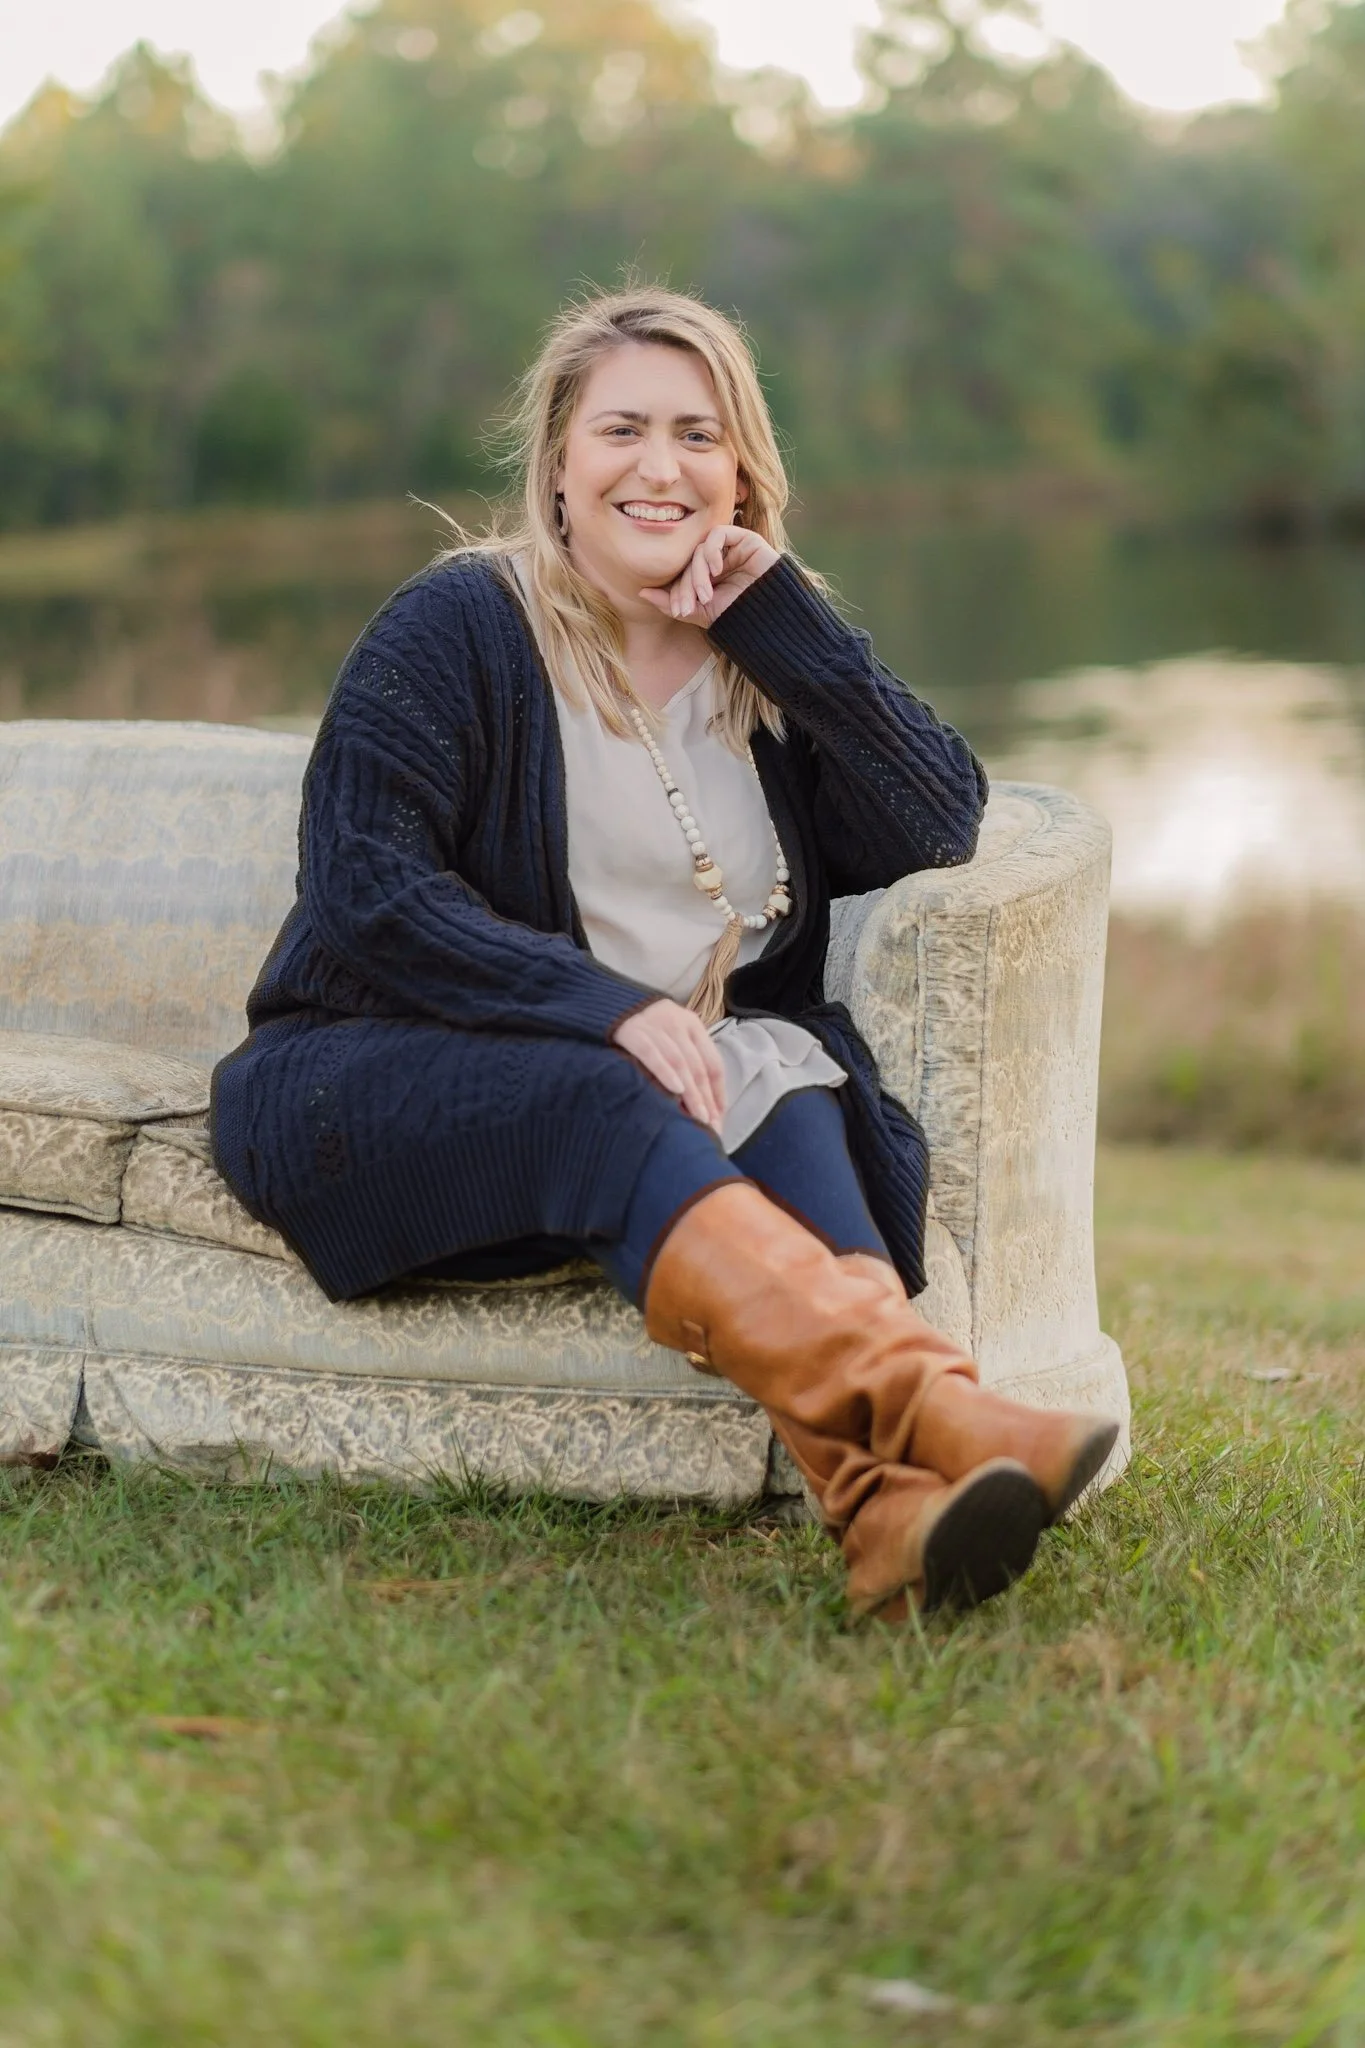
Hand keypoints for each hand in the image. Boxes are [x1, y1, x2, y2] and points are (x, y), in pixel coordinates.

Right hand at [611, 998, 726, 1134]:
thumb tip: (702, 1100)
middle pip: (698, 1066)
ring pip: (680, 1063)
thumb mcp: (670, 1036)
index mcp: (691, 1024)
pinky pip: (651, 1054)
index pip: (712, 1061)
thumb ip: (686, 1059)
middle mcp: (677, 1022)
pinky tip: (676, 1090)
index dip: (718, 1091)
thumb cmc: (643, 1029)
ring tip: (698, 1117)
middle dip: (706, 1099)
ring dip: (691, 1093)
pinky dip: (665, 1072)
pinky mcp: (632, 1031)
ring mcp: (655, 1026)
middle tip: (710, 1125)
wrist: (606, 1005)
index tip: (719, 1116)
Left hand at [638, 525, 779, 628]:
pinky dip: (713, 550)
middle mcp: (716, 559)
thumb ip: (670, 602)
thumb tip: (641, 592)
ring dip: (699, 573)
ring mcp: (730, 548)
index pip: (682, 574)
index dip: (678, 591)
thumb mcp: (700, 613)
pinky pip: (719, 534)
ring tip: (706, 594)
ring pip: (701, 549)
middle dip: (687, 584)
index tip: (680, 612)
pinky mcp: (744, 538)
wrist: (771, 616)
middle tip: (691, 605)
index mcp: (705, 575)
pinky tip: (717, 570)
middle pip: (689, 561)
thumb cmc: (739, 616)